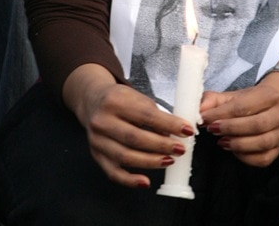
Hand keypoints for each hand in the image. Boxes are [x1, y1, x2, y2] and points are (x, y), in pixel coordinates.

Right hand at [64, 64, 194, 188]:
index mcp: (115, 100)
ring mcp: (97, 140)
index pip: (146, 115)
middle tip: (180, 149)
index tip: (186, 130)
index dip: (168, 124)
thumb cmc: (120, 99)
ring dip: (151, 162)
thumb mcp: (136, 97)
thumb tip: (173, 134)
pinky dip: (130, 180)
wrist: (92, 101)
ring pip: (125, 156)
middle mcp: (102, 121)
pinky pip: (114, 173)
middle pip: (135, 137)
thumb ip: (154, 114)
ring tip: (169, 160)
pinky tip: (146, 182)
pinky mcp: (96, 155)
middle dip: (161, 145)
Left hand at [199, 81, 278, 166]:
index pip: (243, 106)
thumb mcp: (229, 96)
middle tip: (212, 130)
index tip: (205, 119)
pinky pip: (264, 159)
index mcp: (268, 94)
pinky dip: (247, 157)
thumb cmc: (247, 101)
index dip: (222, 114)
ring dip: (239, 144)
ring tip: (221, 141)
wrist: (270, 106)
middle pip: (257, 125)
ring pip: (263, 143)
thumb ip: (212, 101)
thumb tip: (199, 111)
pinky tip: (234, 151)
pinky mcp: (277, 150)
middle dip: (231, 129)